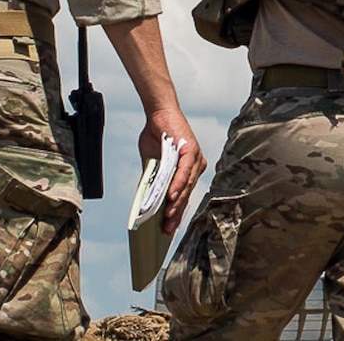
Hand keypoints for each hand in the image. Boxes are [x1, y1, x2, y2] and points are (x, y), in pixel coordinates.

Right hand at [139, 105, 205, 234]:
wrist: (159, 112)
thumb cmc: (156, 134)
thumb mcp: (152, 159)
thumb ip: (154, 175)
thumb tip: (147, 196)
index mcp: (189, 171)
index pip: (183, 196)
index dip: (176, 213)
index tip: (168, 228)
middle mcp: (196, 168)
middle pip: (186, 196)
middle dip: (175, 214)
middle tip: (166, 230)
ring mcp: (196, 160)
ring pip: (186, 187)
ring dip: (176, 203)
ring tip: (167, 218)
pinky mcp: (191, 151)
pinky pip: (184, 173)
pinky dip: (177, 186)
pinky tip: (171, 197)